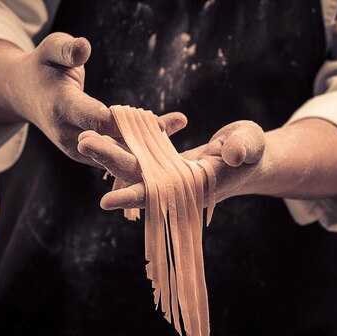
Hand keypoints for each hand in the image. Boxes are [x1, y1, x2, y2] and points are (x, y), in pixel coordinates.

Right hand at [0, 33, 185, 165]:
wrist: (30, 96)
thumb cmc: (44, 67)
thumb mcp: (50, 49)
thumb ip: (66, 49)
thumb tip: (84, 47)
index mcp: (62, 108)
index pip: (94, 118)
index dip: (120, 121)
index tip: (147, 116)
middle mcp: (70, 135)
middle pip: (111, 141)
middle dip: (141, 138)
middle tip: (172, 127)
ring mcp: (79, 150)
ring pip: (117, 153)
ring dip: (146, 147)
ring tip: (176, 127)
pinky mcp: (89, 156)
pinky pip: (117, 155)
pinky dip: (140, 149)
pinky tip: (167, 139)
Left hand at [77, 120, 265, 209]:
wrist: (245, 155)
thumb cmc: (252, 152)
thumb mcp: (252, 146)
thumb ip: (243, 148)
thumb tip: (229, 153)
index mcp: (193, 187)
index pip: (159, 194)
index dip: (133, 197)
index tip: (104, 202)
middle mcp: (175, 184)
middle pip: (138, 175)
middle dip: (111, 160)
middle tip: (83, 141)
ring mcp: (167, 173)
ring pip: (134, 163)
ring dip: (109, 152)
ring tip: (84, 136)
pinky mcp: (163, 160)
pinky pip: (140, 153)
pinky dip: (123, 144)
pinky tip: (104, 131)